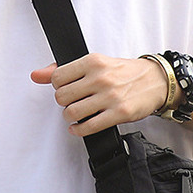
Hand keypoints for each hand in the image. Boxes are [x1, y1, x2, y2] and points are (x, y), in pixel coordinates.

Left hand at [31, 53, 167, 135]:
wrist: (156, 80)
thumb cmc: (124, 72)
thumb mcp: (95, 63)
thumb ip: (64, 69)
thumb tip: (35, 75)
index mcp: (93, 62)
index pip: (57, 77)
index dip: (58, 86)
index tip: (66, 88)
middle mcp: (101, 78)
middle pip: (61, 96)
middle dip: (64, 102)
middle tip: (73, 101)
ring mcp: (110, 96)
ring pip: (72, 112)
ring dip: (70, 117)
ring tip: (77, 114)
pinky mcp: (119, 113)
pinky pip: (88, 127)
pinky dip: (78, 130)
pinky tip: (79, 127)